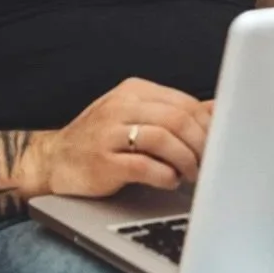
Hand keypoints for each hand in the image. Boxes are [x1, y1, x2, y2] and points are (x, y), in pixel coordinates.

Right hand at [19, 79, 212, 199]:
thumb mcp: (137, 116)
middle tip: (209, 163)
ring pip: (163, 139)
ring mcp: (109, 133)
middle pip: (177, 119)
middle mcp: (120, 106)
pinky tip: (170, 181)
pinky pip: (144, 166)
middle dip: (201, 144)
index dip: (208, 125)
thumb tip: (219, 108)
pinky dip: (165, 176)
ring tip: (191, 174)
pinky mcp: (103, 163)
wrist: (54, 160)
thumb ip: (174, 112)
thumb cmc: (102, 139)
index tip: (220, 144)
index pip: (184, 102)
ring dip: (186, 160)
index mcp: (133, 90)